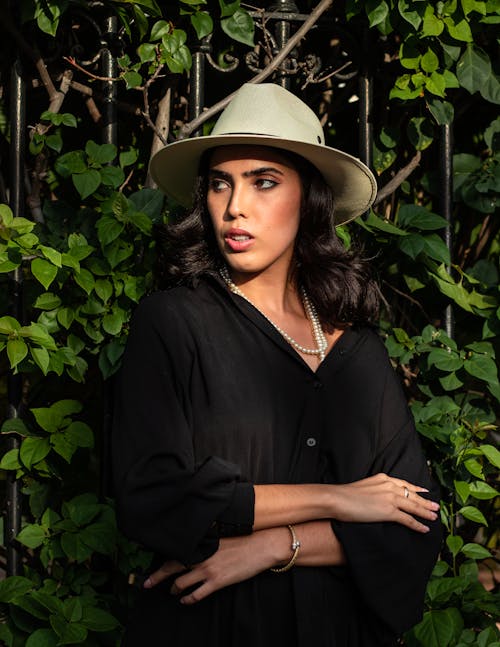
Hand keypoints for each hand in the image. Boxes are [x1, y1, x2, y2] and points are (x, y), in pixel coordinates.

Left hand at [143, 527, 287, 604]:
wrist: (261, 546)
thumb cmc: (244, 539)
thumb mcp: (221, 536)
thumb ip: (206, 541)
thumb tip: (195, 545)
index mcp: (202, 543)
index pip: (176, 551)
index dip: (161, 560)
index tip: (152, 564)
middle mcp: (201, 555)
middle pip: (172, 567)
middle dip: (156, 577)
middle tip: (147, 584)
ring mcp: (208, 569)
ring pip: (181, 583)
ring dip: (174, 589)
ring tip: (171, 591)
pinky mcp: (218, 581)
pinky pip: (196, 594)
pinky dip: (187, 599)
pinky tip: (185, 601)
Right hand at [331, 473, 438, 531]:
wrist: (338, 498)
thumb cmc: (345, 495)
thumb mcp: (363, 486)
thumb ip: (374, 489)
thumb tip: (377, 497)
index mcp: (383, 478)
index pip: (404, 484)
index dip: (416, 489)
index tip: (424, 492)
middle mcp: (389, 486)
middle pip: (412, 495)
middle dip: (425, 502)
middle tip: (436, 506)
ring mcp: (390, 498)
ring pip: (413, 507)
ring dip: (425, 513)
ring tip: (434, 517)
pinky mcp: (389, 511)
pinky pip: (408, 519)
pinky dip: (418, 525)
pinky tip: (424, 528)